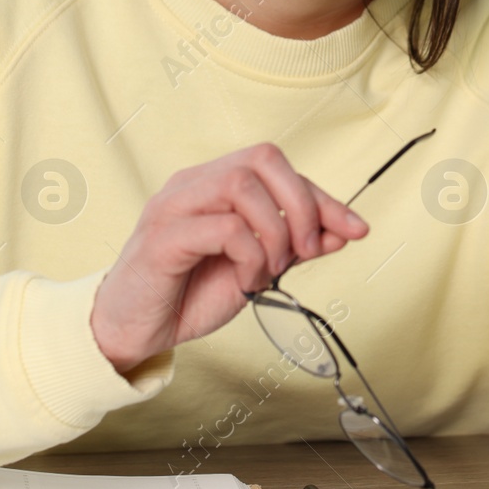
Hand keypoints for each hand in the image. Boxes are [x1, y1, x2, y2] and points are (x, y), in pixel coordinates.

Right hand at [91, 143, 369, 374]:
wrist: (132, 331)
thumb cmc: (186, 295)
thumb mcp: (253, 269)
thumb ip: (292, 247)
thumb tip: (343, 230)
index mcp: (213, 184)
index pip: (278, 168)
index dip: (322, 197)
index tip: (356, 229)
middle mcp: (192, 184)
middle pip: (262, 157)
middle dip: (301, 202)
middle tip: (308, 251)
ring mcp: (173, 206)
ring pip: (241, 184)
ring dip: (274, 231)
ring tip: (270, 270)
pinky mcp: (163, 238)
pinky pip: (222, 227)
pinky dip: (249, 255)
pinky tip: (246, 280)